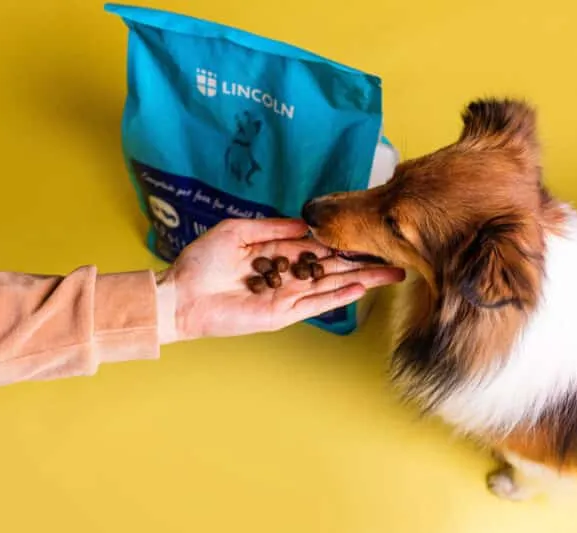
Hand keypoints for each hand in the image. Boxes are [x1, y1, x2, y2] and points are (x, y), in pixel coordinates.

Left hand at [156, 218, 404, 341]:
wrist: (182, 295)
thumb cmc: (202, 262)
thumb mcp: (237, 231)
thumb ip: (273, 227)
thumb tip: (306, 224)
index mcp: (279, 254)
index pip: (319, 247)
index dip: (345, 242)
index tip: (369, 236)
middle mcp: (289, 275)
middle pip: (335, 268)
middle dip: (364, 263)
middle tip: (395, 258)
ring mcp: (288, 296)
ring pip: (333, 286)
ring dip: (362, 280)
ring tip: (391, 274)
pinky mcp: (282, 314)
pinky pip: (316, 304)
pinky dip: (339, 296)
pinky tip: (361, 287)